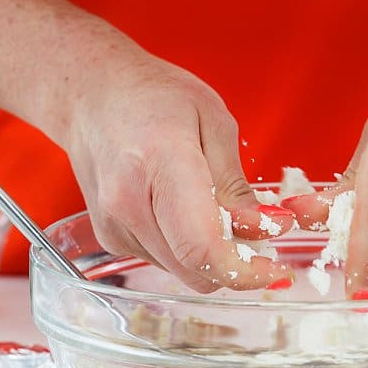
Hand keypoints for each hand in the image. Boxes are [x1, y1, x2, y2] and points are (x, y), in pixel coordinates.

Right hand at [63, 54, 295, 291]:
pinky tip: (181, 209)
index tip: (275, 270)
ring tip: (209, 205)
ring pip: (182, 272)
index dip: (245, 271)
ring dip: (208, 254)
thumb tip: (265, 228)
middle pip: (195, 271)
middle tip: (253, 229)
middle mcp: (127, 203)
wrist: (92, 96)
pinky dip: (184, 248)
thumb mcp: (213, 121)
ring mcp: (114, 226)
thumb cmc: (154, 97)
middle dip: (234, 263)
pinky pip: (164, 262)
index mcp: (160, 162)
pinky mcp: (110, 239)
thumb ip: (236, 183)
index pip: (202, 247)